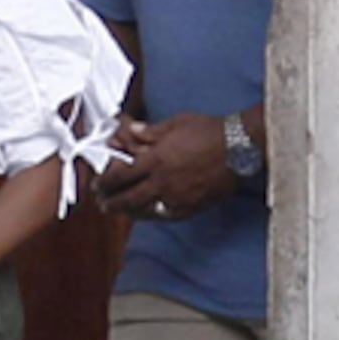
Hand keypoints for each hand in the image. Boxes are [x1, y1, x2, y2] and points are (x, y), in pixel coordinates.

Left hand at [100, 112, 238, 220]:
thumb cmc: (210, 131)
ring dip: (129, 212)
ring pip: (145, 210)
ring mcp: (178, 196)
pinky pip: (167, 215)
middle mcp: (163, 181)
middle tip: (103, 204)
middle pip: (127, 198)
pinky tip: (149, 214)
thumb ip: (148, 131)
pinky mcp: (193, 205)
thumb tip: (130, 130)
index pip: (119, 177)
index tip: (97, 186)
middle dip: (111, 203)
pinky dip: (154, 215)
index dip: (104, 183)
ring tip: (121, 211)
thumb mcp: (175, 123)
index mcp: (155, 159)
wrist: (241, 146)